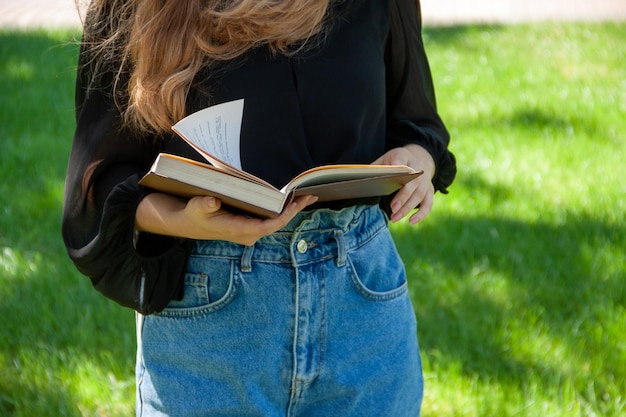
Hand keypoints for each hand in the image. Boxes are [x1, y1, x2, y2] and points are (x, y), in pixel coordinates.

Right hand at [135, 193, 317, 244]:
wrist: (188, 222)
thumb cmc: (193, 214)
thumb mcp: (195, 209)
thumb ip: (203, 205)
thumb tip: (212, 202)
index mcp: (238, 231)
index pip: (266, 227)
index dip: (282, 217)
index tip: (293, 206)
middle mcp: (247, 233)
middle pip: (276, 223)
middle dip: (294, 210)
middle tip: (310, 196)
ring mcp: (250, 230)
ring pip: (275, 220)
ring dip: (291, 208)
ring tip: (308, 195)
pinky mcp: (250, 224)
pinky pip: (271, 218)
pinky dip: (282, 208)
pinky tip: (292, 198)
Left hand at [372, 144, 435, 224]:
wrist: (417, 157)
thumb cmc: (394, 162)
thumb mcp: (384, 159)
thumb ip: (374, 169)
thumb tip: (358, 181)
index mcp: (403, 156)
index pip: (401, 162)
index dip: (398, 170)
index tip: (390, 179)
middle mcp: (418, 167)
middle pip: (413, 183)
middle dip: (403, 196)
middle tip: (392, 209)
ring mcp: (426, 179)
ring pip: (420, 195)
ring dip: (408, 208)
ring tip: (394, 218)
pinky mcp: (430, 189)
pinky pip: (428, 203)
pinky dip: (422, 214)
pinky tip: (411, 222)